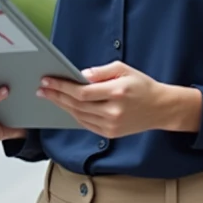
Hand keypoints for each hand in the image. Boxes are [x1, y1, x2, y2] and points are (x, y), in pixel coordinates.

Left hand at [38, 61, 199, 137]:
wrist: (161, 108)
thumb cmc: (142, 85)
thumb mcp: (124, 69)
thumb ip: (100, 72)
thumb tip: (79, 76)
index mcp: (117, 93)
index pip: (81, 92)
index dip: (61, 86)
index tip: (47, 80)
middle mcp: (113, 112)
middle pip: (76, 105)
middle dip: (56, 95)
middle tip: (42, 88)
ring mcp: (111, 125)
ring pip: (78, 115)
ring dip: (61, 106)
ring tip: (50, 96)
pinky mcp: (110, 133)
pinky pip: (86, 124)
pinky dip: (74, 114)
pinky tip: (65, 106)